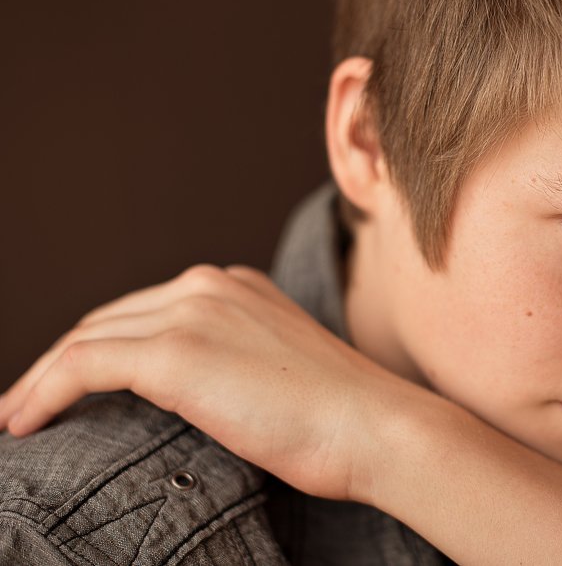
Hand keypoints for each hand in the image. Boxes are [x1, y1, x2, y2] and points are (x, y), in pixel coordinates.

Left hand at [0, 264, 411, 500]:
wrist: (375, 426)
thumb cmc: (342, 418)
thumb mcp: (282, 373)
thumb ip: (237, 362)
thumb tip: (203, 396)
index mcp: (238, 286)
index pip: (146, 309)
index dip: (101, 346)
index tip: (74, 387)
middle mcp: (212, 285)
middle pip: (108, 317)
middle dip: (63, 360)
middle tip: (30, 404)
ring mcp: (194, 313)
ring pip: (86, 338)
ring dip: (41, 378)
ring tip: (17, 417)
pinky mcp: (177, 352)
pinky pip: (83, 366)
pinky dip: (42, 391)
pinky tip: (21, 423)